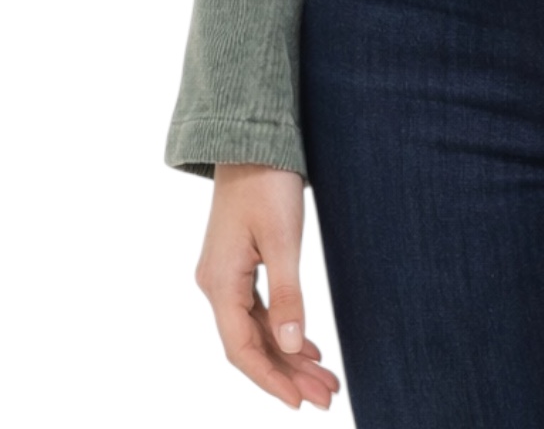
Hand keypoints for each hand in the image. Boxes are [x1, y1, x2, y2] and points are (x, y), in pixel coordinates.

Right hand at [193, 163, 342, 411]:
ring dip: (288, 354)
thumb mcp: (282, 240)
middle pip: (251, 344)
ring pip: (257, 329)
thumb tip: (290, 345)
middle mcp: (216, 285)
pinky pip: (257, 310)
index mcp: (220, 283)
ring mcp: (226, 275)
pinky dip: (282, 329)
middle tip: (327, 395)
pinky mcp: (239, 264)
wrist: (252, 140)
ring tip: (324, 378)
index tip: (301, 402)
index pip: (242, 350)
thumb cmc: (267, 183)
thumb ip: (286, 295)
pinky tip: (305, 346)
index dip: (272, 380)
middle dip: (288, 373)